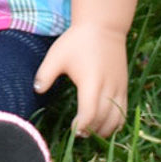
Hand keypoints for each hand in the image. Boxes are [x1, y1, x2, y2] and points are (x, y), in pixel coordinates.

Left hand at [33, 0, 145, 137]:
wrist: (103, 27)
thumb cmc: (77, 41)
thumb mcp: (56, 55)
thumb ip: (45, 74)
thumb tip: (36, 90)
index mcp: (91, 82)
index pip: (90, 114)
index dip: (82, 126)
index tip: (72, 129)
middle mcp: (108, 88)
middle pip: (104, 120)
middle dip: (92, 131)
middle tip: (79, 134)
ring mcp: (119, 88)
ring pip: (117, 119)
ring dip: (105, 130)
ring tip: (90, 131)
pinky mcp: (124, 87)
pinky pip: (123, 111)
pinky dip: (116, 122)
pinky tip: (104, 124)